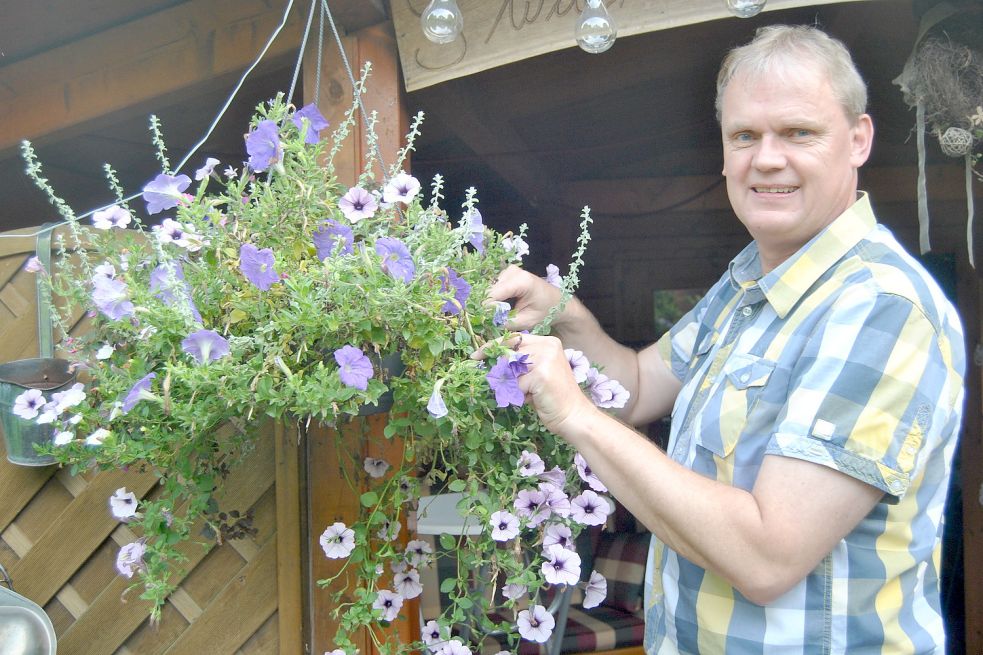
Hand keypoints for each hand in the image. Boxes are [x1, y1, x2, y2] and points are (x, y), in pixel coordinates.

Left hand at [477, 332, 595, 435]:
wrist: (574, 416)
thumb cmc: (552, 398)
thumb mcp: (535, 374)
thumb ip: (518, 364)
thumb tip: (489, 362)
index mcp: (548, 342)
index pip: (513, 339)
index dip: (492, 347)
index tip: (476, 356)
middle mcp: (548, 345)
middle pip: (508, 353)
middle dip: (500, 370)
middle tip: (504, 384)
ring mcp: (545, 358)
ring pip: (510, 370)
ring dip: (514, 386)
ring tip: (531, 394)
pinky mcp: (541, 374)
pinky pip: (516, 385)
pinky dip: (520, 396)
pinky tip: (536, 400)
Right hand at [487, 265, 561, 331]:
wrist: (556, 302)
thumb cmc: (546, 312)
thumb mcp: (527, 321)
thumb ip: (505, 321)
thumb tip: (485, 321)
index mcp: (521, 281)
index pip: (492, 294)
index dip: (486, 309)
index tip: (487, 322)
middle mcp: (513, 271)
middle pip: (489, 291)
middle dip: (490, 307)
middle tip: (498, 320)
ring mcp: (508, 271)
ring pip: (490, 290)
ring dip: (493, 303)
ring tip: (505, 313)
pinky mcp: (506, 274)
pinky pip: (494, 288)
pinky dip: (497, 299)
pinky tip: (506, 306)